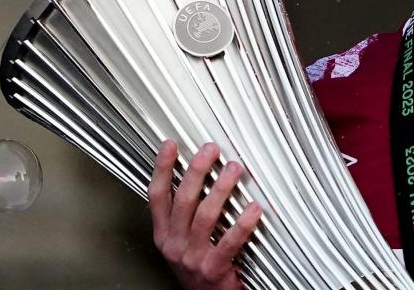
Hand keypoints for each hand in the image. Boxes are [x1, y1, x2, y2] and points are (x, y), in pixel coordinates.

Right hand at [149, 140, 261, 289]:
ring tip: (235, 169)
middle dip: (197, 171)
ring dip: (221, 189)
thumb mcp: (181, 240)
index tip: (170, 145)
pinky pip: (229, 242)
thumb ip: (186, 213)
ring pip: (205, 216)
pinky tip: (255, 208)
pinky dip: (243, 223)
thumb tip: (198, 173)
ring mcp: (191, 257)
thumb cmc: (197, 265)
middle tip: (211, 149)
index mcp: (164, 234)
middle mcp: (173, 244)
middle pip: (183, 200)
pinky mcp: (212, 269)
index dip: (161, 169)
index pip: (157, 196)